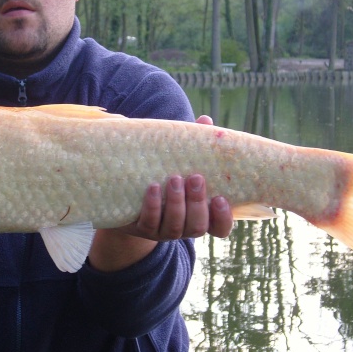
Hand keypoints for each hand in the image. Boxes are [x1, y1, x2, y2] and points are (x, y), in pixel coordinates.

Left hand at [121, 114, 231, 240]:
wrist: (129, 194)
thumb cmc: (165, 173)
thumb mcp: (180, 160)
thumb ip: (195, 144)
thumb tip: (205, 120)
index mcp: (201, 215)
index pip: (220, 228)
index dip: (223, 218)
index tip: (221, 198)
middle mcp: (184, 227)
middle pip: (197, 226)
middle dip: (197, 203)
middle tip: (195, 177)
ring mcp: (162, 231)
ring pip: (175, 227)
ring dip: (176, 203)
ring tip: (174, 178)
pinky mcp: (142, 228)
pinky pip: (149, 223)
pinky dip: (152, 205)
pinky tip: (153, 187)